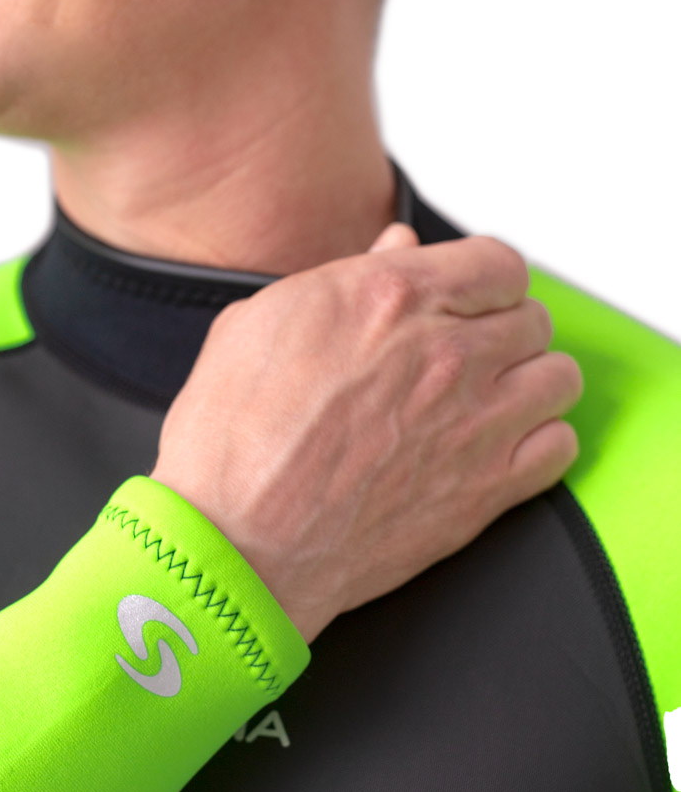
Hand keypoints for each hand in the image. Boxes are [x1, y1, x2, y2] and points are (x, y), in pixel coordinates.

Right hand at [150, 224, 582, 643]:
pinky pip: (560, 446)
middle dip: (500, 329)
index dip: (482, 281)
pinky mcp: (484, 490)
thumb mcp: (258, 325)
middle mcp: (444, 353)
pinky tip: (498, 446)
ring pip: (558, 376)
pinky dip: (539, 440)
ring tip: (488, 398)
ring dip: (527, 381)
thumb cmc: (230, 442)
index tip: (466, 301)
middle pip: (531, 318)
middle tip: (464, 354)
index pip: (496, 262)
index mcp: (390, 298)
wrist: (236, 542)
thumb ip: (341, 277)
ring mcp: (473, 423)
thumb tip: (394, 249)